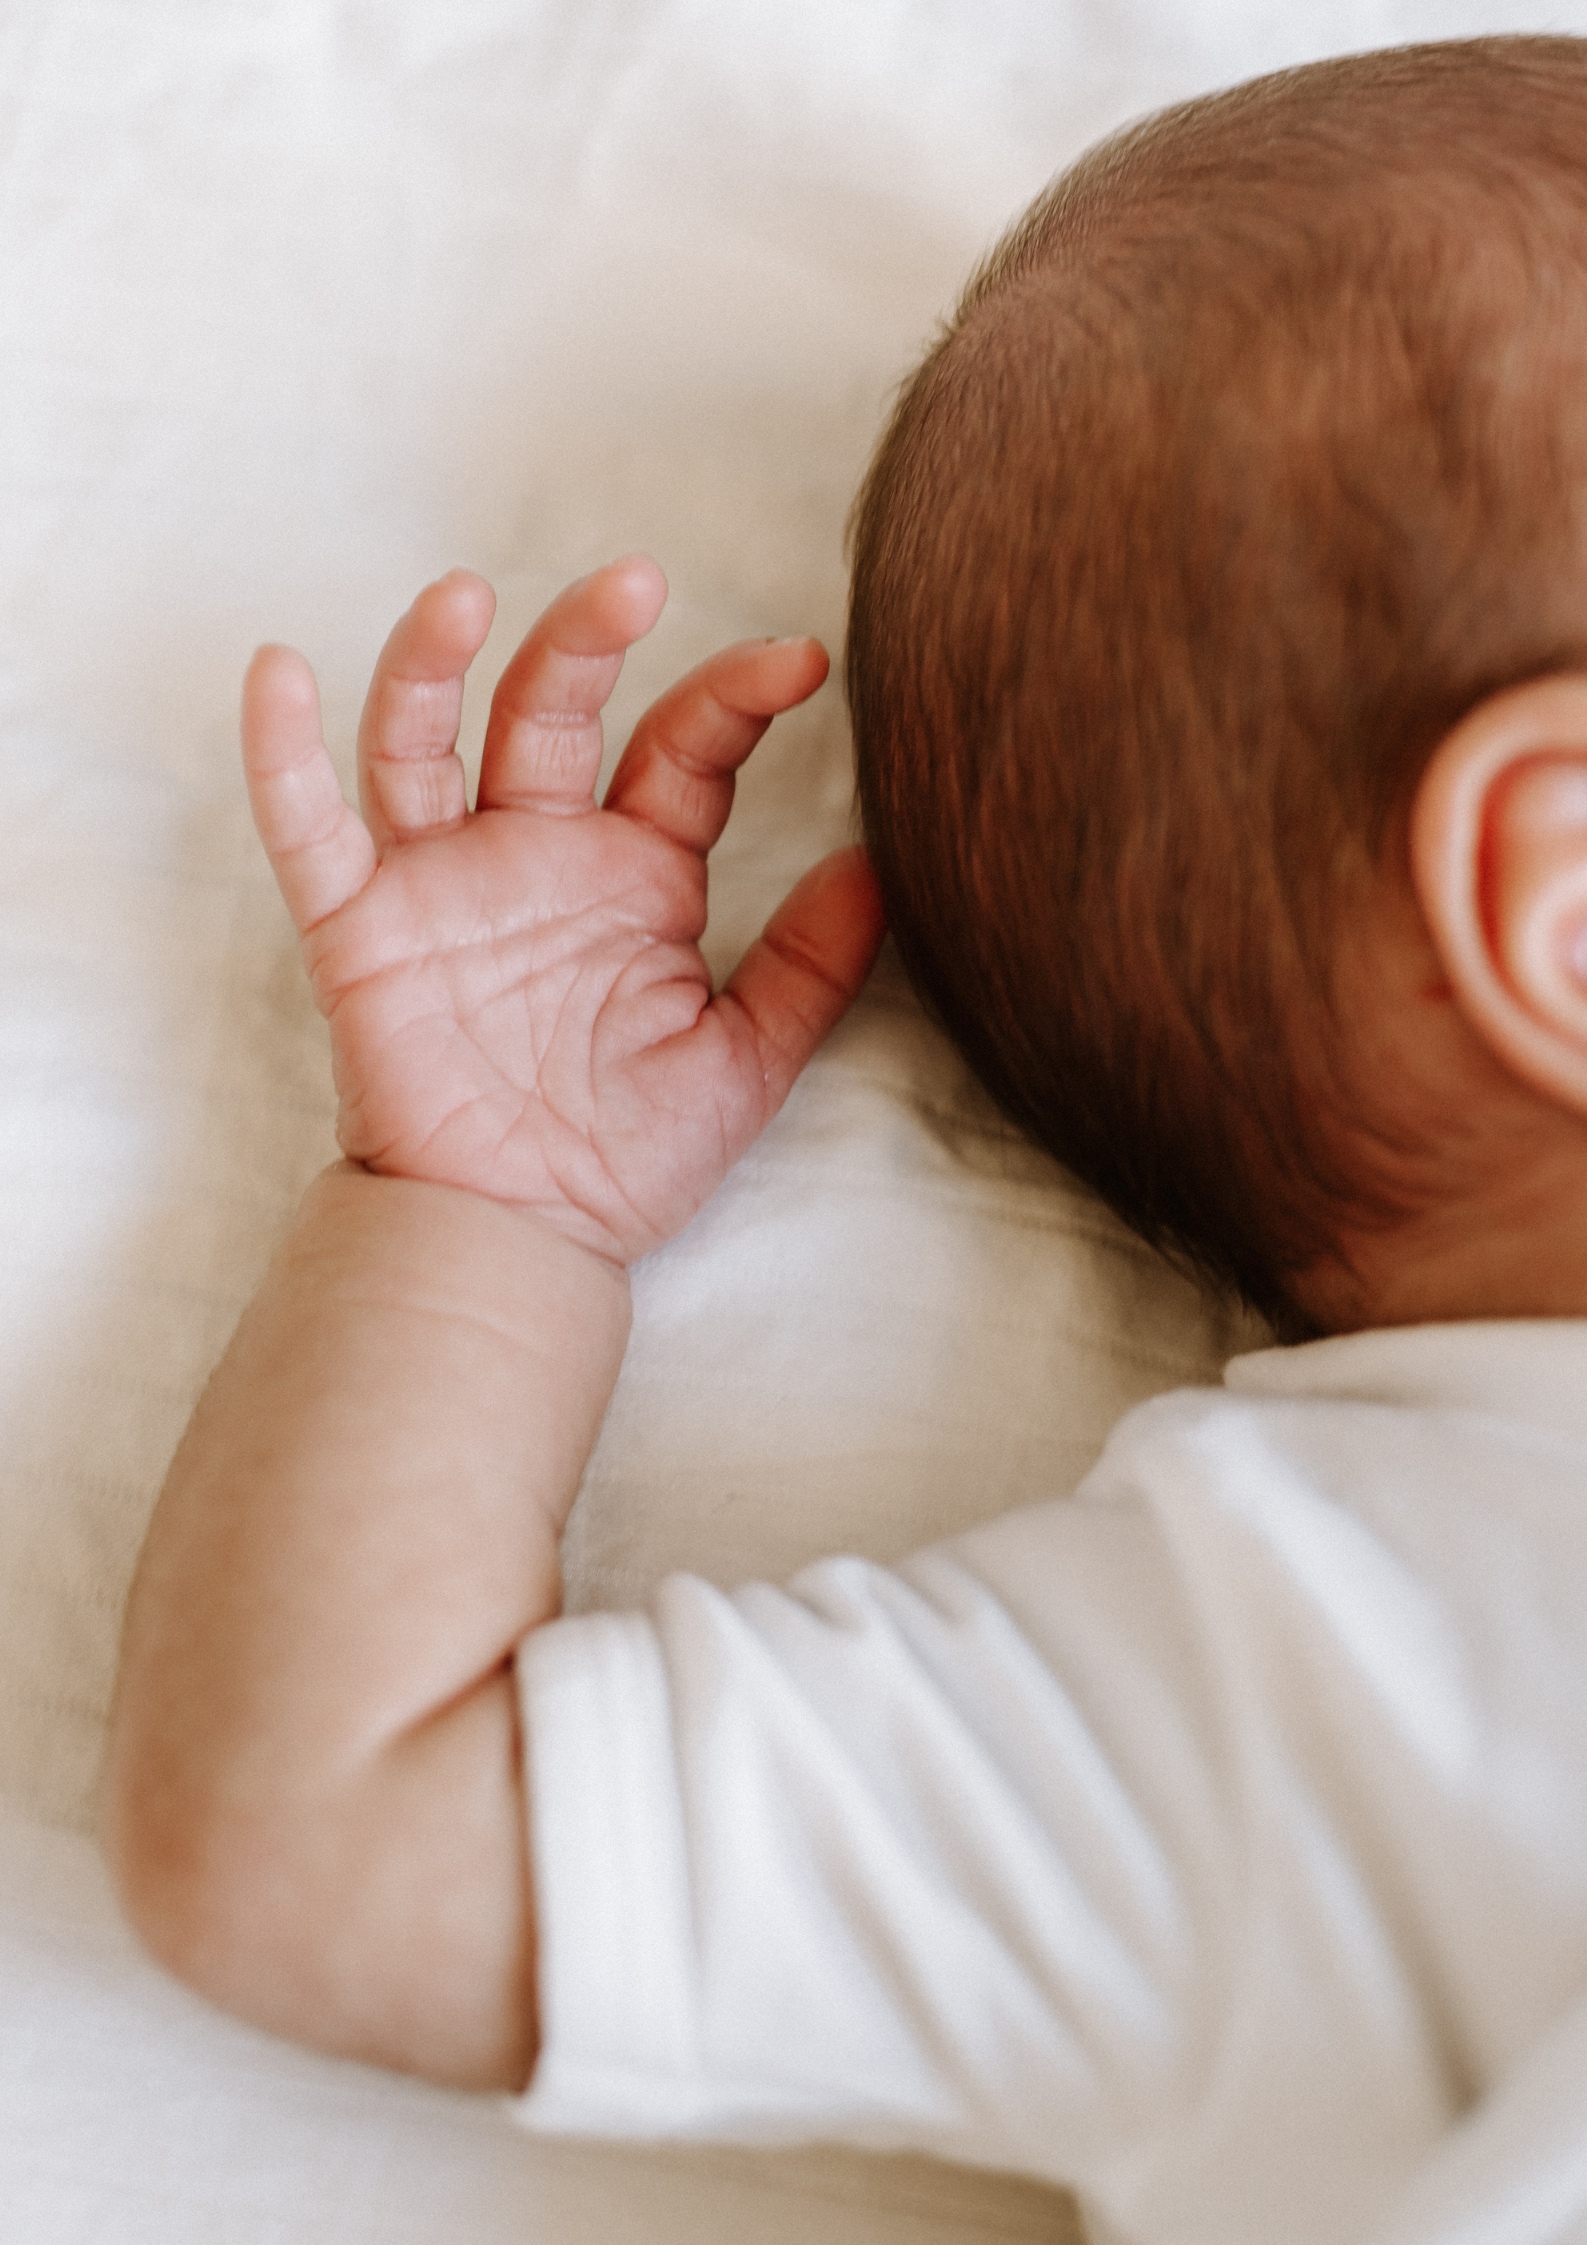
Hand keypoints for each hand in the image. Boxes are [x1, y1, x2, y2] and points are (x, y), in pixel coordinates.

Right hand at [241, 559, 884, 1261]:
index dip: (737, 697)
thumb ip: (809, 966)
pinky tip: (279, 672)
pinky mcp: (360, 930)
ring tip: (465, 594)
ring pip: (425, 741)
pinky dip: (282, 756)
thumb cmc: (630, 1154)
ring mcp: (444, 882)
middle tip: (636, 581)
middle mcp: (538, 853)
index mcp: (637, 872)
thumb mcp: (746, 1062)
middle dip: (586, 641)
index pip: (684, 752)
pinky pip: (309, 834)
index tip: (804, 665)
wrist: (524, 1241)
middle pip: (549, 712)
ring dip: (435, 662)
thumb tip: (884, 862)